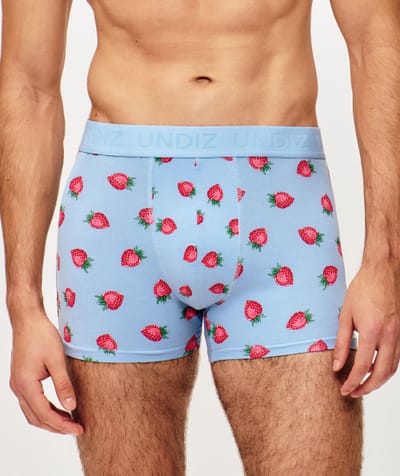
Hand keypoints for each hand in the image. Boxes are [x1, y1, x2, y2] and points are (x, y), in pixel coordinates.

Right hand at [9, 311, 83, 434]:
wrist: (28, 320)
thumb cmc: (42, 336)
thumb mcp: (57, 359)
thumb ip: (63, 384)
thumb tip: (71, 406)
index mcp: (25, 384)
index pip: (44, 414)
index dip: (62, 425)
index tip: (79, 429)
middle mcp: (18, 388)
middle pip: (36, 417)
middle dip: (56, 426)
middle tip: (77, 428)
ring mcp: (17, 384)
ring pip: (32, 412)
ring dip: (50, 420)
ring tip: (70, 422)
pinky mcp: (21, 379)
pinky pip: (31, 403)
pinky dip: (44, 410)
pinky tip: (59, 408)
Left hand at [333, 261, 399, 396]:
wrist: (382, 272)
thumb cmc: (361, 290)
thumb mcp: (345, 315)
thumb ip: (341, 342)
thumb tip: (336, 366)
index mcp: (372, 331)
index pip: (362, 366)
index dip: (352, 382)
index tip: (343, 389)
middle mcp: (389, 336)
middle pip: (381, 374)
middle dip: (366, 387)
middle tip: (351, 392)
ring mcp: (399, 335)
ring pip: (392, 369)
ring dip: (378, 382)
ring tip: (362, 386)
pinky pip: (397, 358)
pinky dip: (387, 370)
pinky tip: (375, 371)